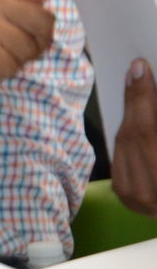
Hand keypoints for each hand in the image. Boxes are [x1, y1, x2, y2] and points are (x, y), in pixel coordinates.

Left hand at [115, 59, 156, 215]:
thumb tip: (147, 85)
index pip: (145, 131)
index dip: (142, 97)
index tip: (140, 69)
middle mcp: (148, 193)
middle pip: (132, 136)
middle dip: (134, 101)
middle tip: (136, 72)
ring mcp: (135, 199)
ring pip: (122, 146)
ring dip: (130, 115)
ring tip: (137, 89)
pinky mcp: (127, 197)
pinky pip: (120, 157)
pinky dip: (128, 137)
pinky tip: (134, 117)